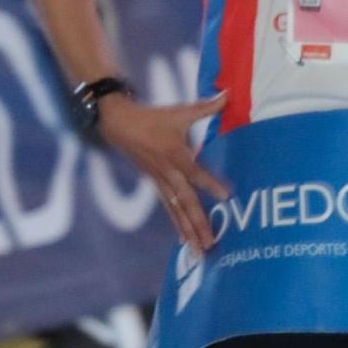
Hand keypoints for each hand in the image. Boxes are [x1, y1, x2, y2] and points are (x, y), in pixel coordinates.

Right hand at [98, 90, 231, 253]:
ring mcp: (160, 182)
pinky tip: (185, 241)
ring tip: (200, 252)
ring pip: (176, 212)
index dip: (211, 183)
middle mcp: (167, 173)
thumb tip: (228, 95)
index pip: (196, 172)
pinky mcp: (156, 185)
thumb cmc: (152, 118)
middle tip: (211, 243)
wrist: (119, 124)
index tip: (227, 197)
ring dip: (188, 232)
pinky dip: (178, 225)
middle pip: (186, 202)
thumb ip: (206, 107)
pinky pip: (169, 209)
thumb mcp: (179, 111)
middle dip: (198, 224)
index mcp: (175, 154)